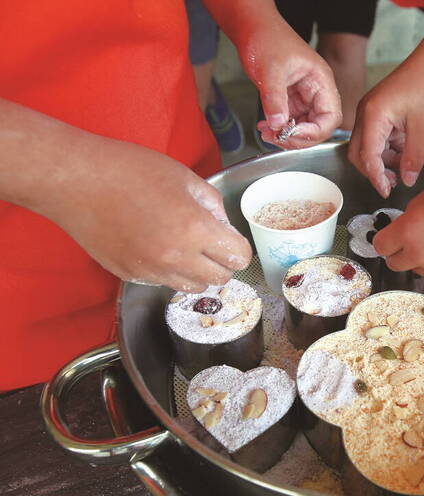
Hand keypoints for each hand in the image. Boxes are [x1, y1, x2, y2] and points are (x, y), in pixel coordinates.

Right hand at [51, 138, 251, 290]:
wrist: (76, 181)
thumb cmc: (128, 170)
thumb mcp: (183, 176)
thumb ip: (212, 203)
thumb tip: (223, 224)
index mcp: (194, 228)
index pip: (238, 257)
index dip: (239, 248)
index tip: (232, 241)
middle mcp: (176, 257)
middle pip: (219, 279)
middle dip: (222, 263)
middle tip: (212, 245)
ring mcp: (151, 270)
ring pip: (193, 287)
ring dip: (197, 272)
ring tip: (185, 248)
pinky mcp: (130, 275)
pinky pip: (162, 283)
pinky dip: (169, 272)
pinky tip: (157, 248)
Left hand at [244, 24, 341, 147]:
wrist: (253, 29)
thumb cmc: (268, 39)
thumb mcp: (271, 69)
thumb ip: (275, 99)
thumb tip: (278, 124)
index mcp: (321, 82)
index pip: (330, 117)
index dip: (314, 131)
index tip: (292, 134)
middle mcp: (316, 93)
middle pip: (318, 127)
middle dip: (298, 138)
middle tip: (277, 137)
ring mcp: (304, 98)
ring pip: (303, 128)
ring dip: (286, 136)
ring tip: (267, 133)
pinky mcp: (290, 101)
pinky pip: (289, 122)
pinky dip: (278, 129)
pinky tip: (265, 127)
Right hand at [348, 66, 423, 197]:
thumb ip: (413, 158)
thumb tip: (407, 180)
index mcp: (374, 115)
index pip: (367, 156)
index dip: (376, 177)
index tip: (386, 191)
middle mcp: (365, 113)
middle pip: (358, 153)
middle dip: (373, 171)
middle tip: (392, 183)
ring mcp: (368, 111)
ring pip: (365, 146)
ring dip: (380, 161)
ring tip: (401, 169)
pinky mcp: (375, 112)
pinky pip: (373, 137)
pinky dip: (385, 149)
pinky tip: (401, 153)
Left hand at [374, 171, 423, 276]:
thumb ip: (413, 213)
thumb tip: (409, 222)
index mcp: (407, 232)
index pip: (380, 246)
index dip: (385, 240)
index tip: (390, 236)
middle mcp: (419, 254)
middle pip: (395, 264)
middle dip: (399, 253)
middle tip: (411, 241)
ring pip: (419, 269)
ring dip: (422, 258)